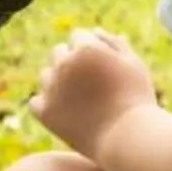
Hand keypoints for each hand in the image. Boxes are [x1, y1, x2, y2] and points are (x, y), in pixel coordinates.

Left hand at [30, 28, 156, 163]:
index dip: (92, 50)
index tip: (103, 67)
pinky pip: (36, 101)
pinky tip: (65, 111)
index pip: (78, 36)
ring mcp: (52, 88)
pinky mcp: (46, 112)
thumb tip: (94, 32)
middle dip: (72, 62)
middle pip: (59, 52)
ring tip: (81, 100)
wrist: (129, 138)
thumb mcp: (133, 64)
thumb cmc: (136, 98)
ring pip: (46, 75)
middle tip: (92, 84)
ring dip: (58, 81)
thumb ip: (113, 43)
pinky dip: (47, 104)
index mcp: (85, 48)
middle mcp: (64, 64)